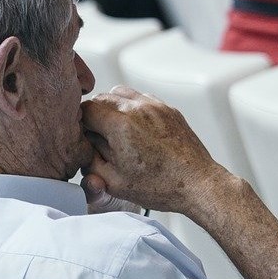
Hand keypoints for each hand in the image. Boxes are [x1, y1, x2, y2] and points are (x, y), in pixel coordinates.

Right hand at [80, 86, 228, 216]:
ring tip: (115, 129)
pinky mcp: (168, 109)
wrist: (197, 183)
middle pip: (102, 97)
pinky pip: (141, 98)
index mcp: (120, 126)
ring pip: (121, 92)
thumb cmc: (158, 186)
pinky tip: (135, 128)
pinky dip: (132, 108)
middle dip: (94, 113)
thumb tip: (84, 146)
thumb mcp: (112, 182)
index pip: (87, 108)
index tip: (83, 134)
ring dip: (112, 106)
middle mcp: (137, 109)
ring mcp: (155, 106)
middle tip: (97, 134)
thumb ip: (90, 161)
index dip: (80, 122)